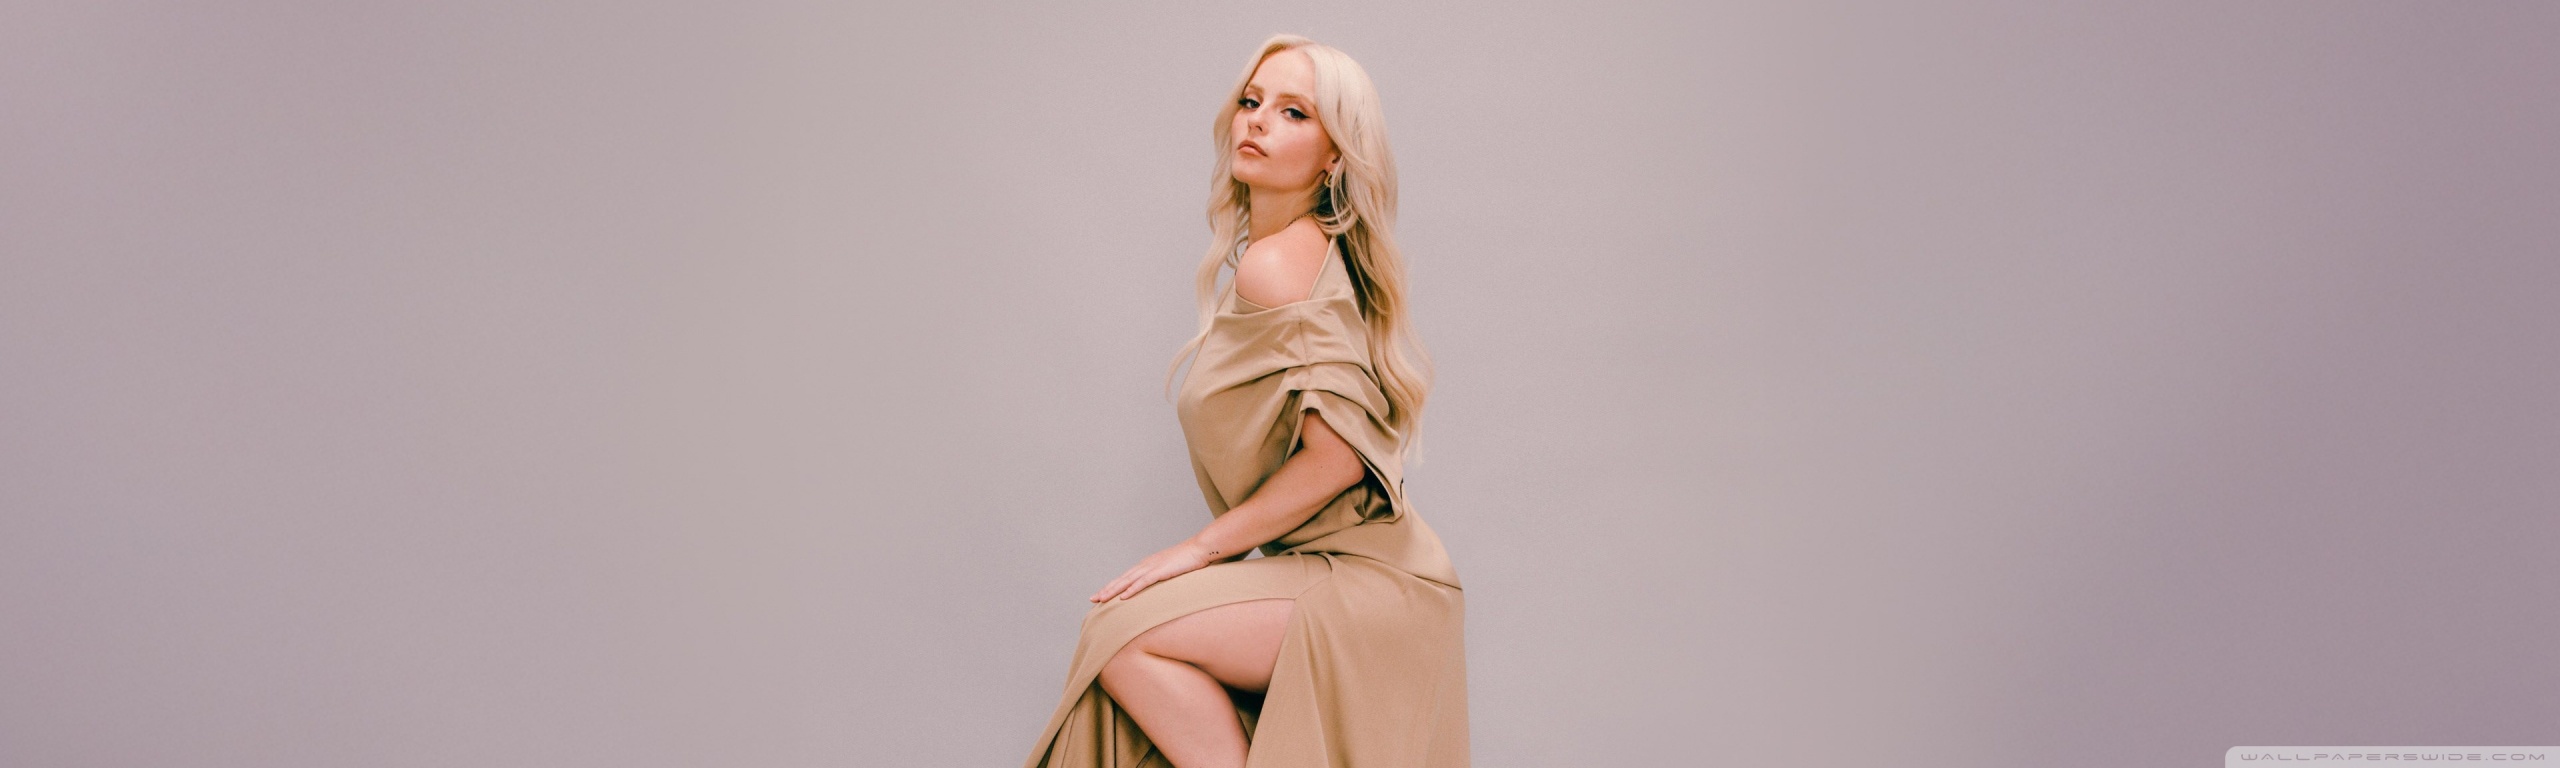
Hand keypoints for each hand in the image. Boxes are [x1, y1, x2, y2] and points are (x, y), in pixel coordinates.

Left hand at [1090, 540, 1218, 602]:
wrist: (1201, 548)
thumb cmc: (1189, 560)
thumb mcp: (1171, 570)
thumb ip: (1163, 577)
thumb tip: (1158, 586)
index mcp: (1147, 565)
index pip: (1125, 577)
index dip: (1112, 586)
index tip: (1100, 595)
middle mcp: (1146, 565)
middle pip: (1122, 579)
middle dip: (1106, 589)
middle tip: (1092, 599)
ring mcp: (1152, 567)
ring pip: (1128, 581)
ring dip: (1114, 590)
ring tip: (1102, 599)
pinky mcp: (1161, 571)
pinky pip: (1143, 582)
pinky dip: (1132, 589)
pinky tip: (1123, 597)